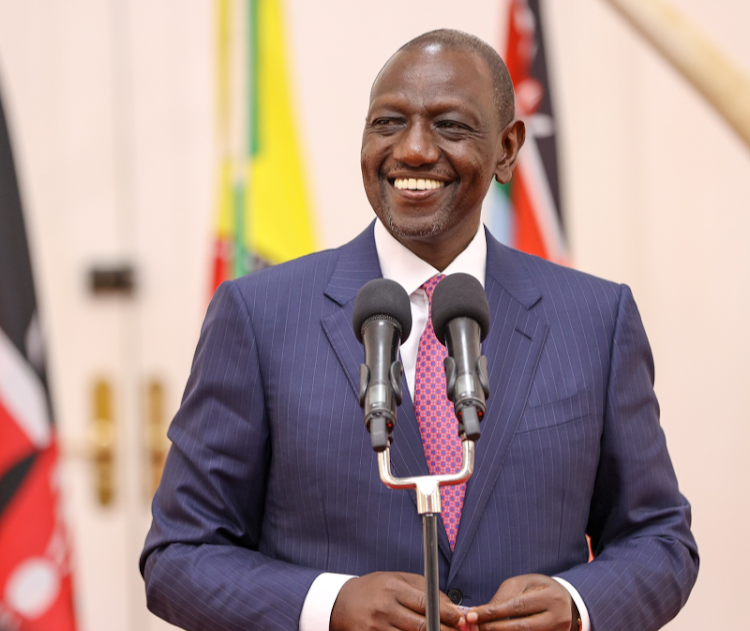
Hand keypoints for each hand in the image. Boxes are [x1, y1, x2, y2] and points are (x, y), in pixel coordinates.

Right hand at [330, 571, 464, 630]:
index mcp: (393, 587)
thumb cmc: (374, 589)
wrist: (340, 603)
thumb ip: (423, 589)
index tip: (460, 620)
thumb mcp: (396, 579)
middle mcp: (385, 607)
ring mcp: (377, 627)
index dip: (446, 614)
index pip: (426, 603)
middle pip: (422, 625)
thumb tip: (450, 606)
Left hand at [465, 574, 574, 630]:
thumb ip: (503, 597)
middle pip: (522, 627)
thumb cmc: (540, 589)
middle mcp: (558, 617)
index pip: (517, 606)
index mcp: (550, 597)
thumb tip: (480, 613)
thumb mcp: (523, 584)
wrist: (566, 601)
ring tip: (484, 630)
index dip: (493, 612)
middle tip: (476, 627)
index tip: (472, 615)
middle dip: (495, 628)